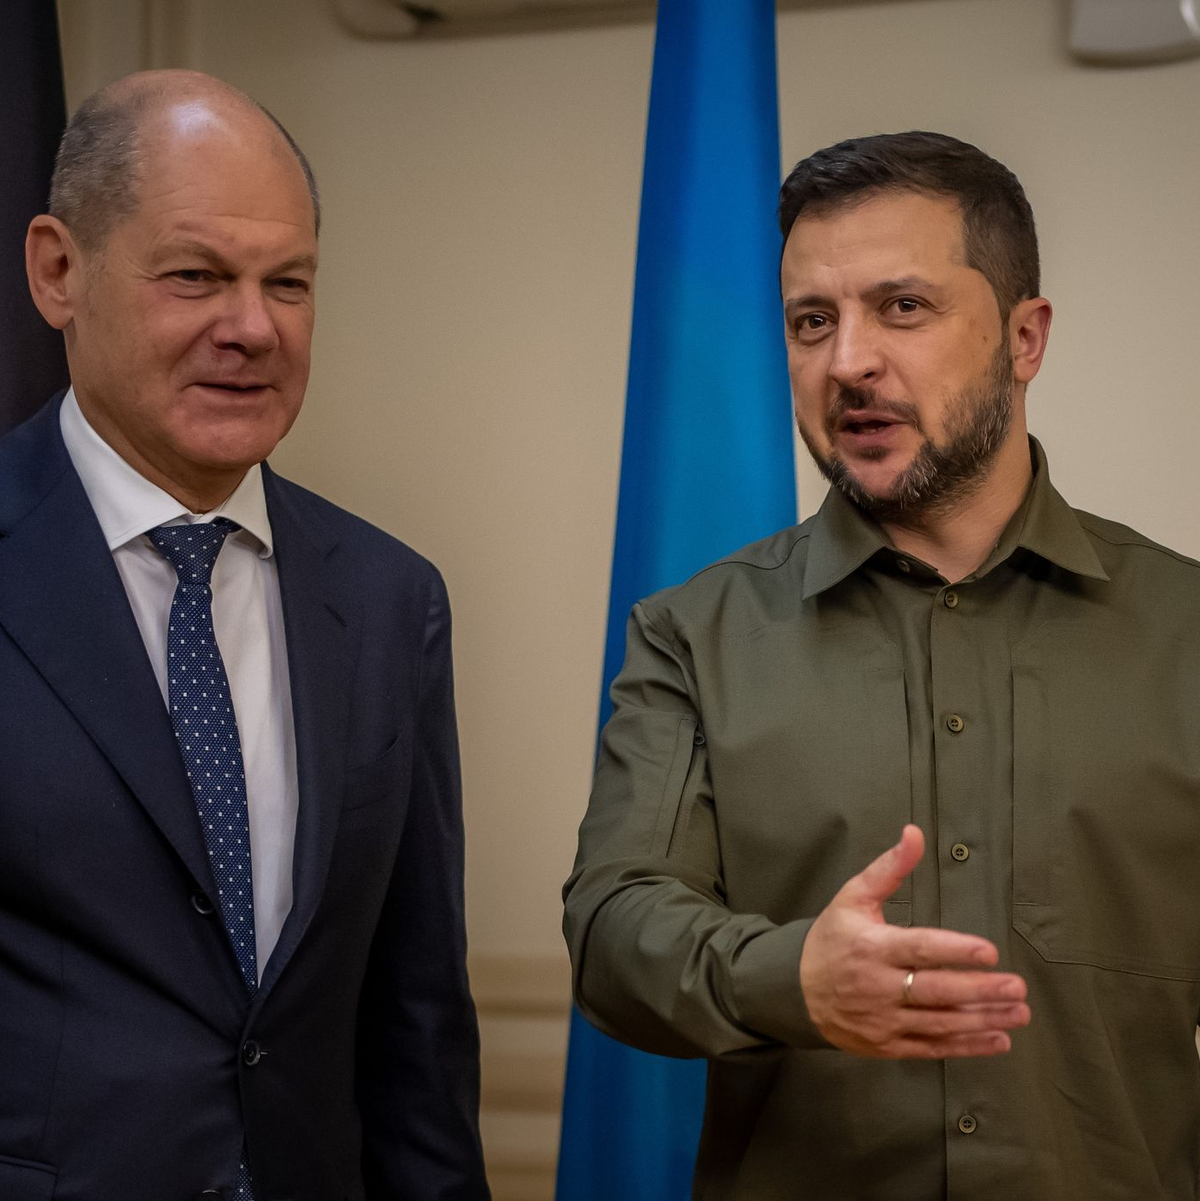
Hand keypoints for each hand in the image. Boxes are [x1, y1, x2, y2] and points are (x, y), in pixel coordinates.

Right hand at [799, 825, 1029, 1057]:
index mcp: (872, 947)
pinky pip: (932, 1048)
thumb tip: (915, 833)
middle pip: (936, 990)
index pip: (920, 949)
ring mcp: (883, 1020)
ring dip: (983, 1020)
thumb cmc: (831, 938)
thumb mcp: (853, 897)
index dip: (955, 951)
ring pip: (940, 1023)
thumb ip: (889, 868)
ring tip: (1019, 1013)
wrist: (795, 990)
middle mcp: (878, 986)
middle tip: (1018, 987)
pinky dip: (967, 1046)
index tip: (989, 952)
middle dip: (980, 990)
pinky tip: (997, 1039)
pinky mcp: (887, 1045)